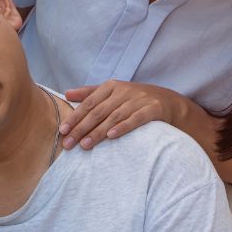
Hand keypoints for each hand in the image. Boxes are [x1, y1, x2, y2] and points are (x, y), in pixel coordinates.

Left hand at [61, 81, 183, 149]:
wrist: (168, 101)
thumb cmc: (135, 99)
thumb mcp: (113, 92)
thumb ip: (90, 93)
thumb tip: (66, 94)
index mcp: (112, 86)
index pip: (89, 103)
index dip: (75, 117)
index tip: (63, 131)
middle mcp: (124, 91)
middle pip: (99, 111)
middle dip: (82, 128)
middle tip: (69, 144)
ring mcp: (139, 99)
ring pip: (114, 116)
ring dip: (99, 132)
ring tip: (85, 145)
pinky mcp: (153, 109)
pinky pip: (136, 119)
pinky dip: (123, 127)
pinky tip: (112, 136)